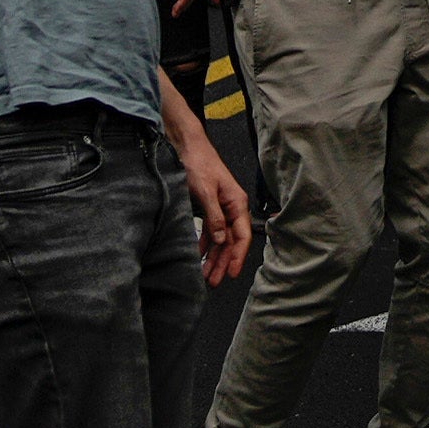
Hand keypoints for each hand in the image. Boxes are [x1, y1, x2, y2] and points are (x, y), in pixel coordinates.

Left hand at [177, 116, 254, 288]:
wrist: (187, 146)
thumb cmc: (199, 163)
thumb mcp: (205, 191)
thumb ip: (215, 216)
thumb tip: (222, 239)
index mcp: (237, 203)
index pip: (242, 236)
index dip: (238, 256)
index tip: (232, 273)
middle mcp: (231, 207)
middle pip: (231, 241)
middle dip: (224, 262)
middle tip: (215, 282)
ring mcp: (220, 208)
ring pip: (220, 239)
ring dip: (213, 257)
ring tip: (206, 275)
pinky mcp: (209, 207)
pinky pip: (210, 231)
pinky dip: (204, 244)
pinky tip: (198, 256)